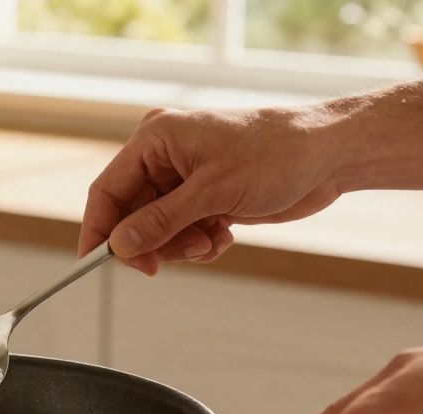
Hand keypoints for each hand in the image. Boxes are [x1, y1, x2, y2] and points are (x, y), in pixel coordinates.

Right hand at [78, 106, 340, 274]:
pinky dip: (198, 242)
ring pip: (156, 228)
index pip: (107, 189)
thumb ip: (160, 221)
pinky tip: (223, 235)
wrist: (329, 155)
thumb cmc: (277, 154)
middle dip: (149, 242)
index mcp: (156, 139)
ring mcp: (186, 177)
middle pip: (130, 214)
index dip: (98, 229)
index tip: (92, 263)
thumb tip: (119, 246)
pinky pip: (182, 231)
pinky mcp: (206, 196)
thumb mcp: (212, 193)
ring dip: (179, 245)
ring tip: (210, 241)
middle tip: (162, 265)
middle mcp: (165, 157)